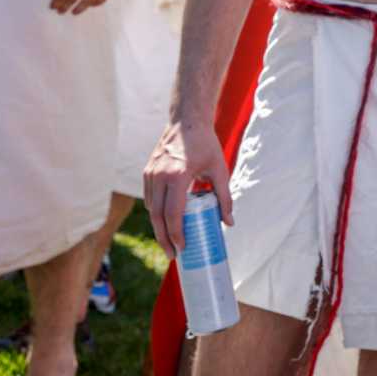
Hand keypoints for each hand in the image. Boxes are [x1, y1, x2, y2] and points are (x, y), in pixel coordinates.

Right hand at [144, 118, 229, 258]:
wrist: (187, 121)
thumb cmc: (206, 144)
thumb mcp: (219, 169)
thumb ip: (224, 196)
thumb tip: (229, 223)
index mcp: (178, 176)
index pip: (173, 213)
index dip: (176, 234)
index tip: (182, 248)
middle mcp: (160, 175)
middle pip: (157, 216)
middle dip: (164, 238)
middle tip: (173, 255)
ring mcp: (150, 173)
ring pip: (151, 208)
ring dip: (158, 227)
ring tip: (170, 240)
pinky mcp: (147, 171)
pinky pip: (148, 198)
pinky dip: (155, 212)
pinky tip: (165, 220)